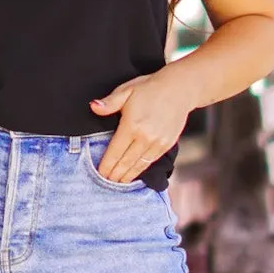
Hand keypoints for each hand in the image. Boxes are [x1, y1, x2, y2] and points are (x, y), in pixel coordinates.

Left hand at [89, 70, 188, 184]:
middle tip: (105, 183)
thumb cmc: (150, 88)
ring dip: (127, 176)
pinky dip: (140, 169)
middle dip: (114, 176)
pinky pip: (150, 161)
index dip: (105, 166)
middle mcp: (145, 138)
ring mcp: (157, 143)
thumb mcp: (127, 90)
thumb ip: (109, 102)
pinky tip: (133, 174)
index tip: (99, 174)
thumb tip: (93, 107)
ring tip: (117, 183)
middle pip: (125, 163)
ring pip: (138, 165)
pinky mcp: (166, 145)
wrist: (180, 89)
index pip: (114, 152)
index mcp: (132, 125)